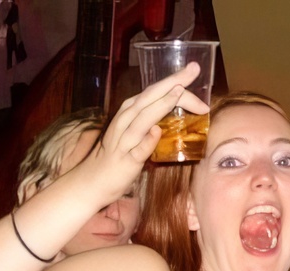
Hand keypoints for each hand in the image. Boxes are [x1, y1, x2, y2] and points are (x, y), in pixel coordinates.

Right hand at [82, 63, 209, 205]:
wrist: (95, 180)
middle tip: (193, 69)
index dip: (174, 80)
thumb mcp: (134, 131)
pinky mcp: (126, 161)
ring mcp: (124, 141)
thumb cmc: (119, 155)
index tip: (194, 70)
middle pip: (150, 98)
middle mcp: (126, 121)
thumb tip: (177, 110)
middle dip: (172, 83)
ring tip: (178, 92)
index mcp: (130, 111)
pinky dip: (147, 140)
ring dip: (160, 105)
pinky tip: (157, 131)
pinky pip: (138, 150)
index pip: (154, 91)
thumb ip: (151, 119)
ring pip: (143, 119)